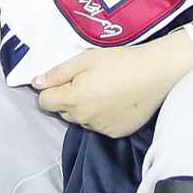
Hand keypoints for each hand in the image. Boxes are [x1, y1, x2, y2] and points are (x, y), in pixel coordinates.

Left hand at [33, 40, 190, 138]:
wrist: (157, 73)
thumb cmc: (120, 61)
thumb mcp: (85, 59)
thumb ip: (57, 73)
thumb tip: (36, 84)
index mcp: (74, 98)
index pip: (44, 102)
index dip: (51, 89)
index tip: (65, 79)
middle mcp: (84, 118)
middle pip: (62, 111)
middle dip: (68, 98)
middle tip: (89, 81)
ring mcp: (101, 128)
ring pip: (81, 119)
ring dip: (85, 108)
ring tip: (106, 90)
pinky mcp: (116, 133)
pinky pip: (99, 125)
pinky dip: (102, 115)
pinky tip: (117, 101)